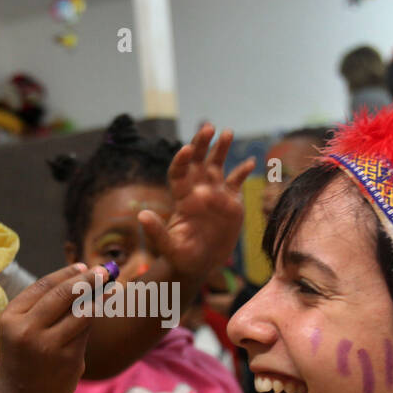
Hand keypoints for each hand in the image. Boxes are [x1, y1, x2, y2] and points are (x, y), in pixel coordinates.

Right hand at [0, 262, 102, 392]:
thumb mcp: (19, 329)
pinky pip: (86, 333)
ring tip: (114, 286)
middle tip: (105, 270)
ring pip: (82, 312)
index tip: (84, 265)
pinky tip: (103, 308)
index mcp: (12, 317)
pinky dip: (94, 320)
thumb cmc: (22, 358)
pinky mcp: (69, 360)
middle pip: (64, 294)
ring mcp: (50, 346)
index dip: (66, 273)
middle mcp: (28, 330)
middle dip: (88, 279)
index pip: (43, 286)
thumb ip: (42, 307)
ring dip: (101, 297)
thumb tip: (80, 279)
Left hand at [140, 124, 250, 281]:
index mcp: (182, 200)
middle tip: (208, 127)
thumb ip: (156, 232)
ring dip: (221, 149)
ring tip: (227, 132)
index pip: (178, 174)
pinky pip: (236, 182)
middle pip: (198, 162)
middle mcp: (197, 192)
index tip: (186, 149)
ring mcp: (215, 195)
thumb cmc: (181, 258)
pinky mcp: (231, 202)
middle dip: (202, 144)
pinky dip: (242, 171)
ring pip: (217, 166)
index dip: (181, 161)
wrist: (199, 265)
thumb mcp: (168, 248)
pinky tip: (250, 161)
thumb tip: (142, 215)